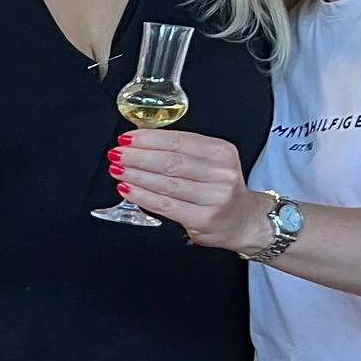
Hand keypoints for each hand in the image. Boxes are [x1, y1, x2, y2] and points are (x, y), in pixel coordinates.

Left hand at [111, 132, 263, 248]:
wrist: (242, 221)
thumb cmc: (220, 189)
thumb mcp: (212, 162)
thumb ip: (183, 151)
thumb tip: (142, 141)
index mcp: (222, 152)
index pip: (180, 140)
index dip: (149, 139)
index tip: (127, 138)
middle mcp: (222, 174)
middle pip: (171, 162)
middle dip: (138, 157)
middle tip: (117, 154)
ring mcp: (214, 197)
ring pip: (166, 183)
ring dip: (136, 175)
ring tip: (118, 170)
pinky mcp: (203, 218)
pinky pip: (165, 205)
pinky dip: (142, 196)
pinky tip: (127, 189)